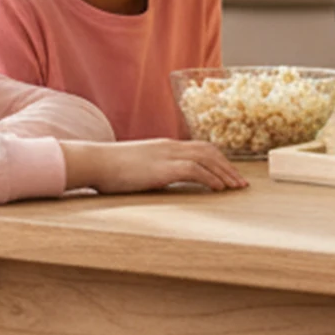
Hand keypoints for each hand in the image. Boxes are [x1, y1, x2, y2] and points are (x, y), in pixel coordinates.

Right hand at [61, 139, 247, 193]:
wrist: (93, 161)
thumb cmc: (109, 168)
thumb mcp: (137, 165)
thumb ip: (153, 169)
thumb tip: (161, 180)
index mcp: (165, 146)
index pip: (200, 147)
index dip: (218, 160)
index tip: (229, 173)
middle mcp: (170, 147)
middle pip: (209, 151)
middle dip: (228, 166)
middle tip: (241, 182)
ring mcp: (167, 155)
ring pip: (207, 159)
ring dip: (225, 173)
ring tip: (236, 187)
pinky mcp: (162, 168)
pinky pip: (194, 170)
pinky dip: (210, 178)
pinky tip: (219, 188)